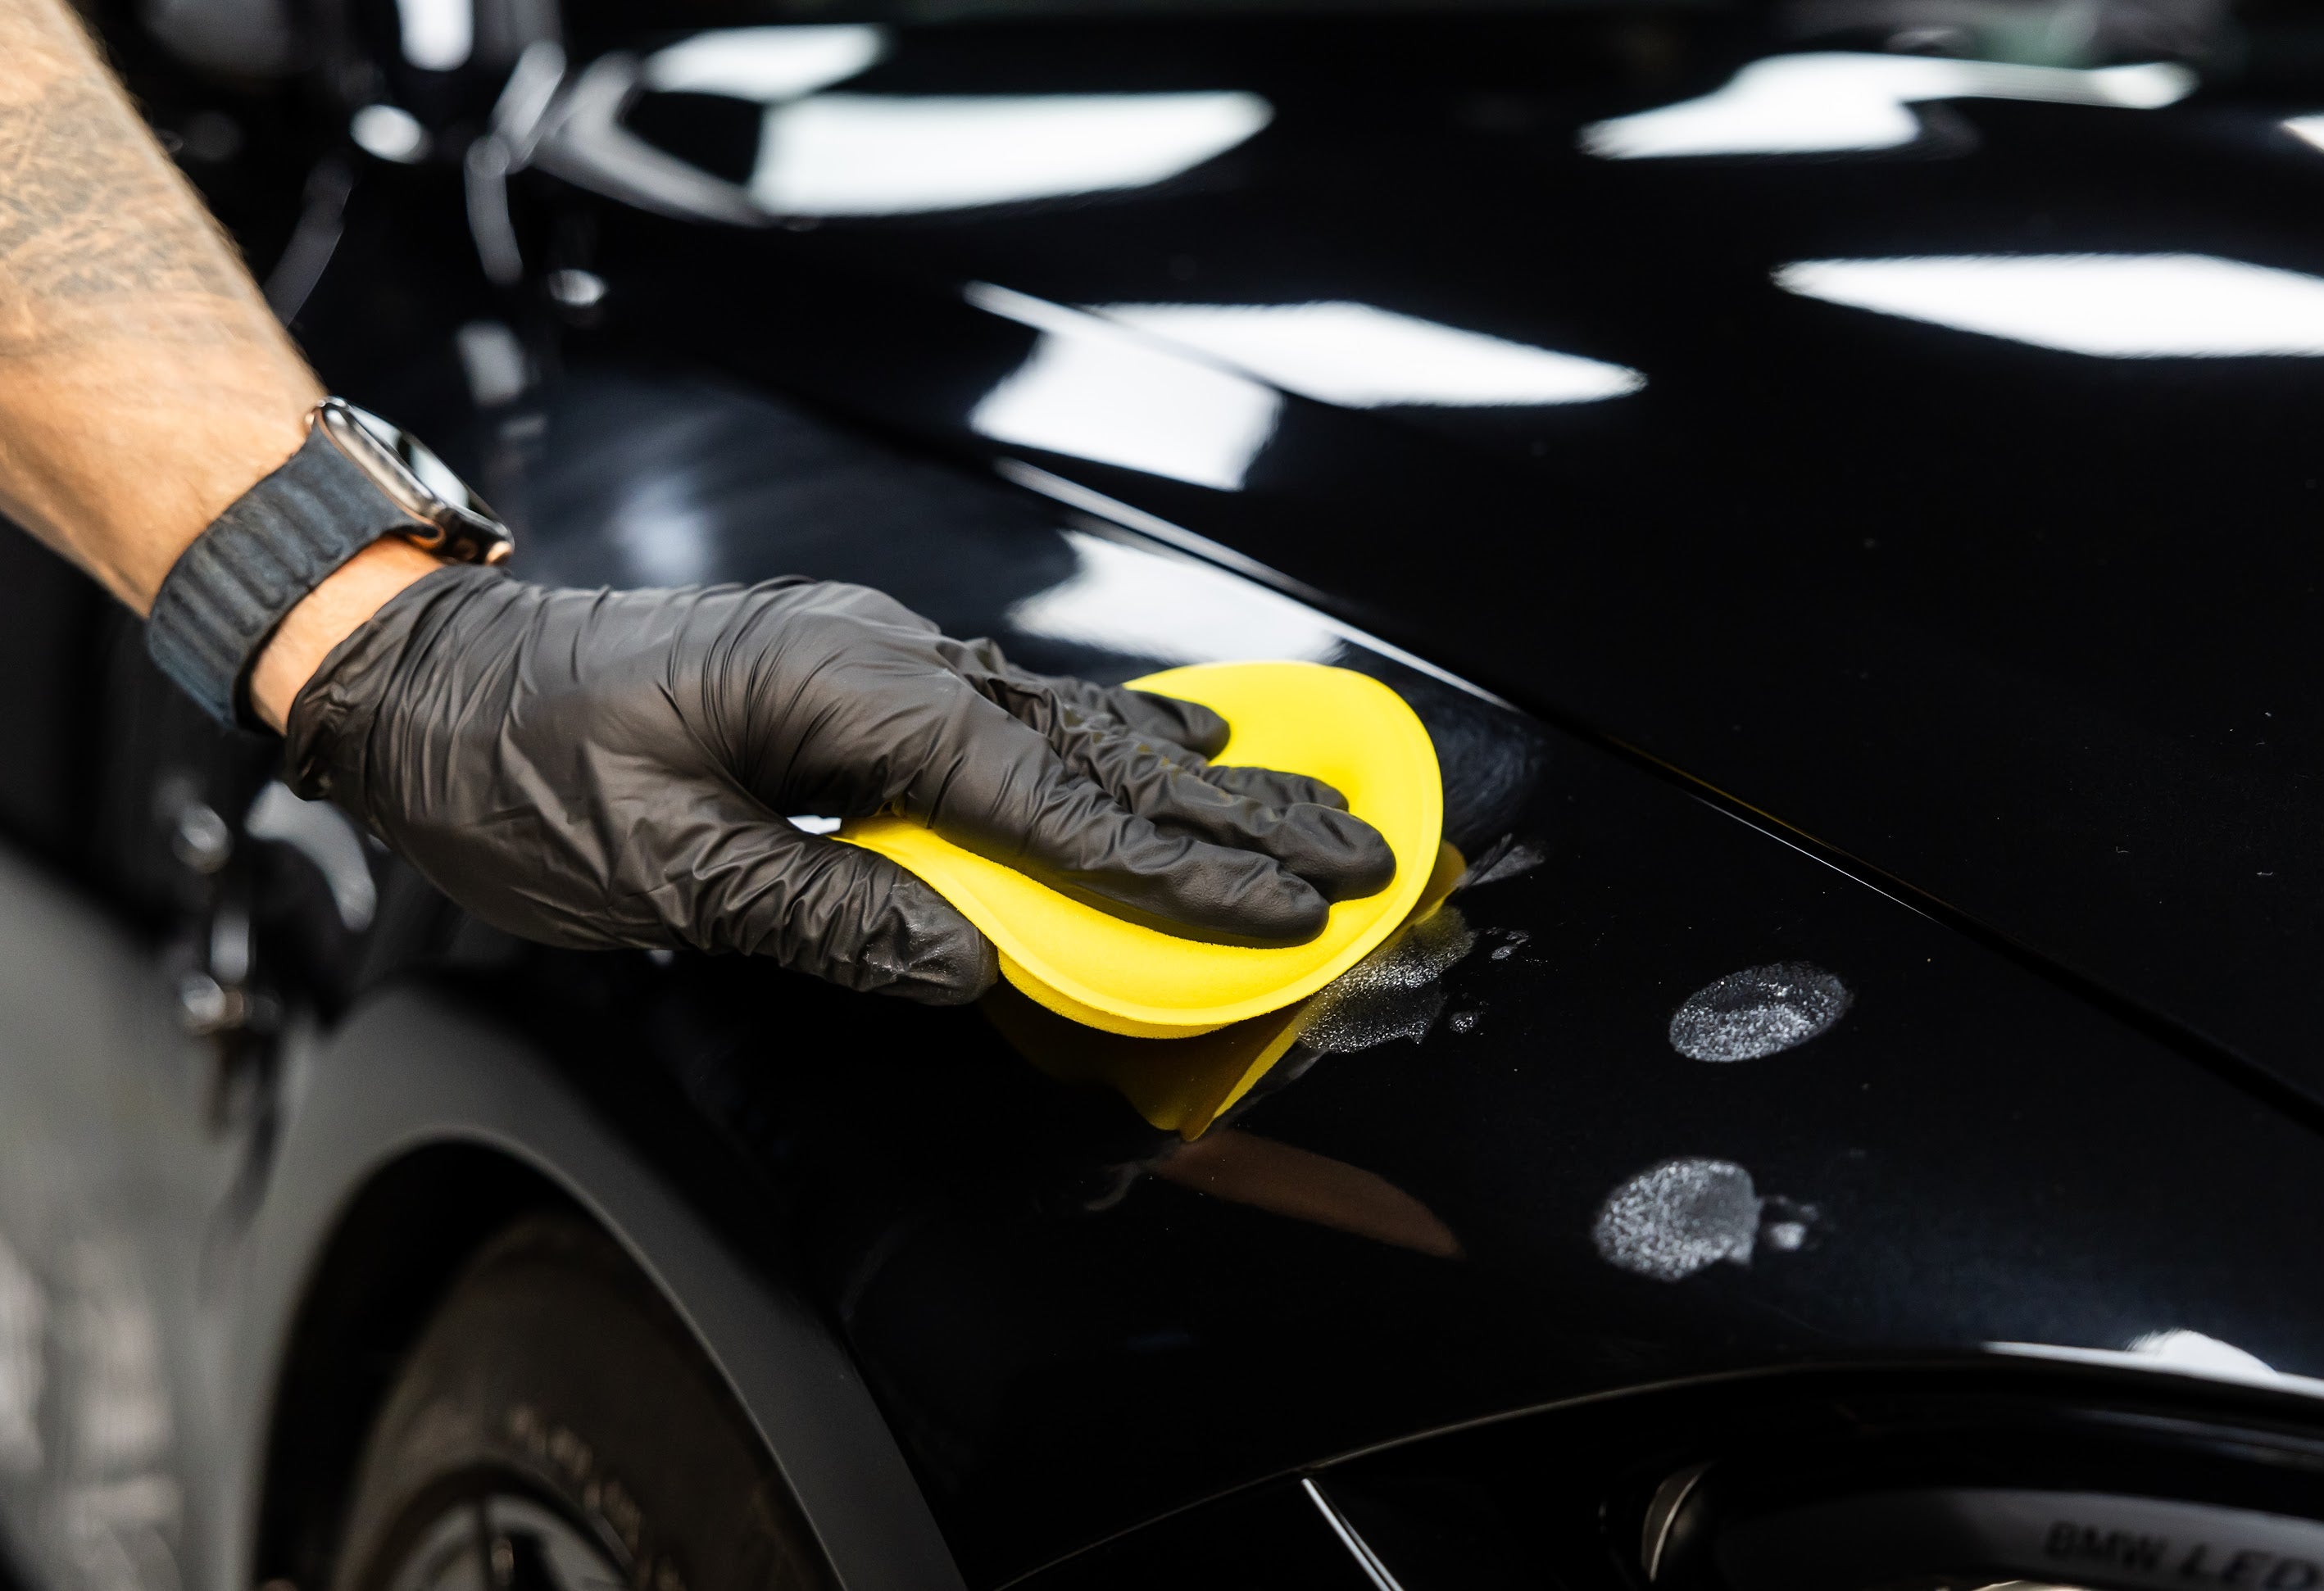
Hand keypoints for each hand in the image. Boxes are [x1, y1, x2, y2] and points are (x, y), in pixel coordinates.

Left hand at [282, 568, 1395, 1002]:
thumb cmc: (513, 766)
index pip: (1045, 796)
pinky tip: (1172, 763)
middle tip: (1357, 850)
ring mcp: (874, 660)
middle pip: (1092, 741)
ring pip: (1069, 722)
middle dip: (1235, 810)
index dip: (1169, 868)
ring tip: (1302, 811)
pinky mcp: (857, 682)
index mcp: (843, 691)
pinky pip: (1014, 720)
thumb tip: (970, 960)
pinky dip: (1110, 755)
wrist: (421, 673)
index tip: (1275, 911)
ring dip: (1194, 780)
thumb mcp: (655, 869)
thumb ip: (827, 912)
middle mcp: (881, 658)